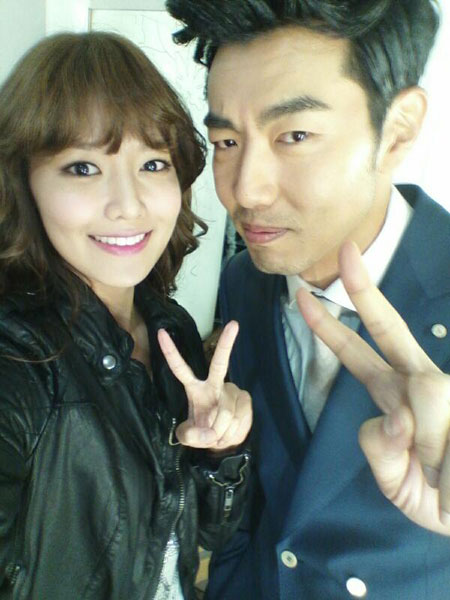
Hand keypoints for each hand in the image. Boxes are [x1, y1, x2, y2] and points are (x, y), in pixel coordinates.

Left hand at [157, 321, 251, 450]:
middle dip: (226, 344)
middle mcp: (213, 385)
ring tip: (218, 436)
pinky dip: (232, 435)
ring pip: (225, 414)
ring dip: (220, 433)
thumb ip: (190, 436)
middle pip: (219, 364)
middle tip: (234, 324)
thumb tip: (204, 435)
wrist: (224, 442)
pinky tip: (230, 433)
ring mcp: (231, 391)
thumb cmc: (201, 431)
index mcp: (194, 389)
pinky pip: (238, 421)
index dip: (170, 352)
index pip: (180, 369)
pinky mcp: (244, 398)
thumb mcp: (189, 436)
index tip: (161, 332)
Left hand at [296, 241, 449, 534]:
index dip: (329, 327)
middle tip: (345, 252)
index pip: (357, 354)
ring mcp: (447, 388)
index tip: (304, 296)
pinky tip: (446, 471)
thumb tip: (398, 417)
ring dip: (425, 442)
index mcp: (393, 397)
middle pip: (389, 328)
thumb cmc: (438, 498)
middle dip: (364, 291)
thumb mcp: (395, 482)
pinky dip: (439, 452)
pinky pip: (437, 412)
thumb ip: (382, 449)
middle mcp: (419, 383)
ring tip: (437, 475)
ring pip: (420, 389)